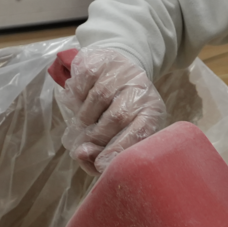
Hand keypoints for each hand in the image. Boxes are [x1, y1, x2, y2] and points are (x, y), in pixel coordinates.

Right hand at [56, 47, 166, 174]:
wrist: (122, 69)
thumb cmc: (122, 110)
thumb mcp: (123, 131)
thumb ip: (105, 150)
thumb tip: (80, 154)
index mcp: (152, 110)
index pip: (141, 131)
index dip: (120, 149)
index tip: (101, 164)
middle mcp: (140, 89)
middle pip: (116, 118)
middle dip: (95, 138)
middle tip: (81, 150)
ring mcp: (120, 72)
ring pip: (96, 101)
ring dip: (82, 121)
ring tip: (80, 130)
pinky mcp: (100, 62)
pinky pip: (82, 85)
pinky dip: (75, 100)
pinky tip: (79, 104)